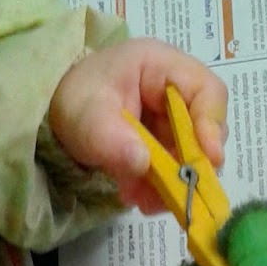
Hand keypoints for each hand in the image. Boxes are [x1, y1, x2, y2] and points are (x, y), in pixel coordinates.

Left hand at [48, 39, 228, 215]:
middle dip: (190, 164)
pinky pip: (177, 169)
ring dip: (174, 183)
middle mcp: (176, 90)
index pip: (207, 91)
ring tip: (144, 200)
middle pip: (206, 128)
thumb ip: (111, 140)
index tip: (208, 159)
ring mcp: (174, 119)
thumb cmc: (73, 104)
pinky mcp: (168, 143)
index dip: (212, 125)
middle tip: (173, 191)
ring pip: (193, 154)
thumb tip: (143, 162)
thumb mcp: (85, 119)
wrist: (54, 116)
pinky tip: (140, 197)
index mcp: (160, 65)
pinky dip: (163, 188)